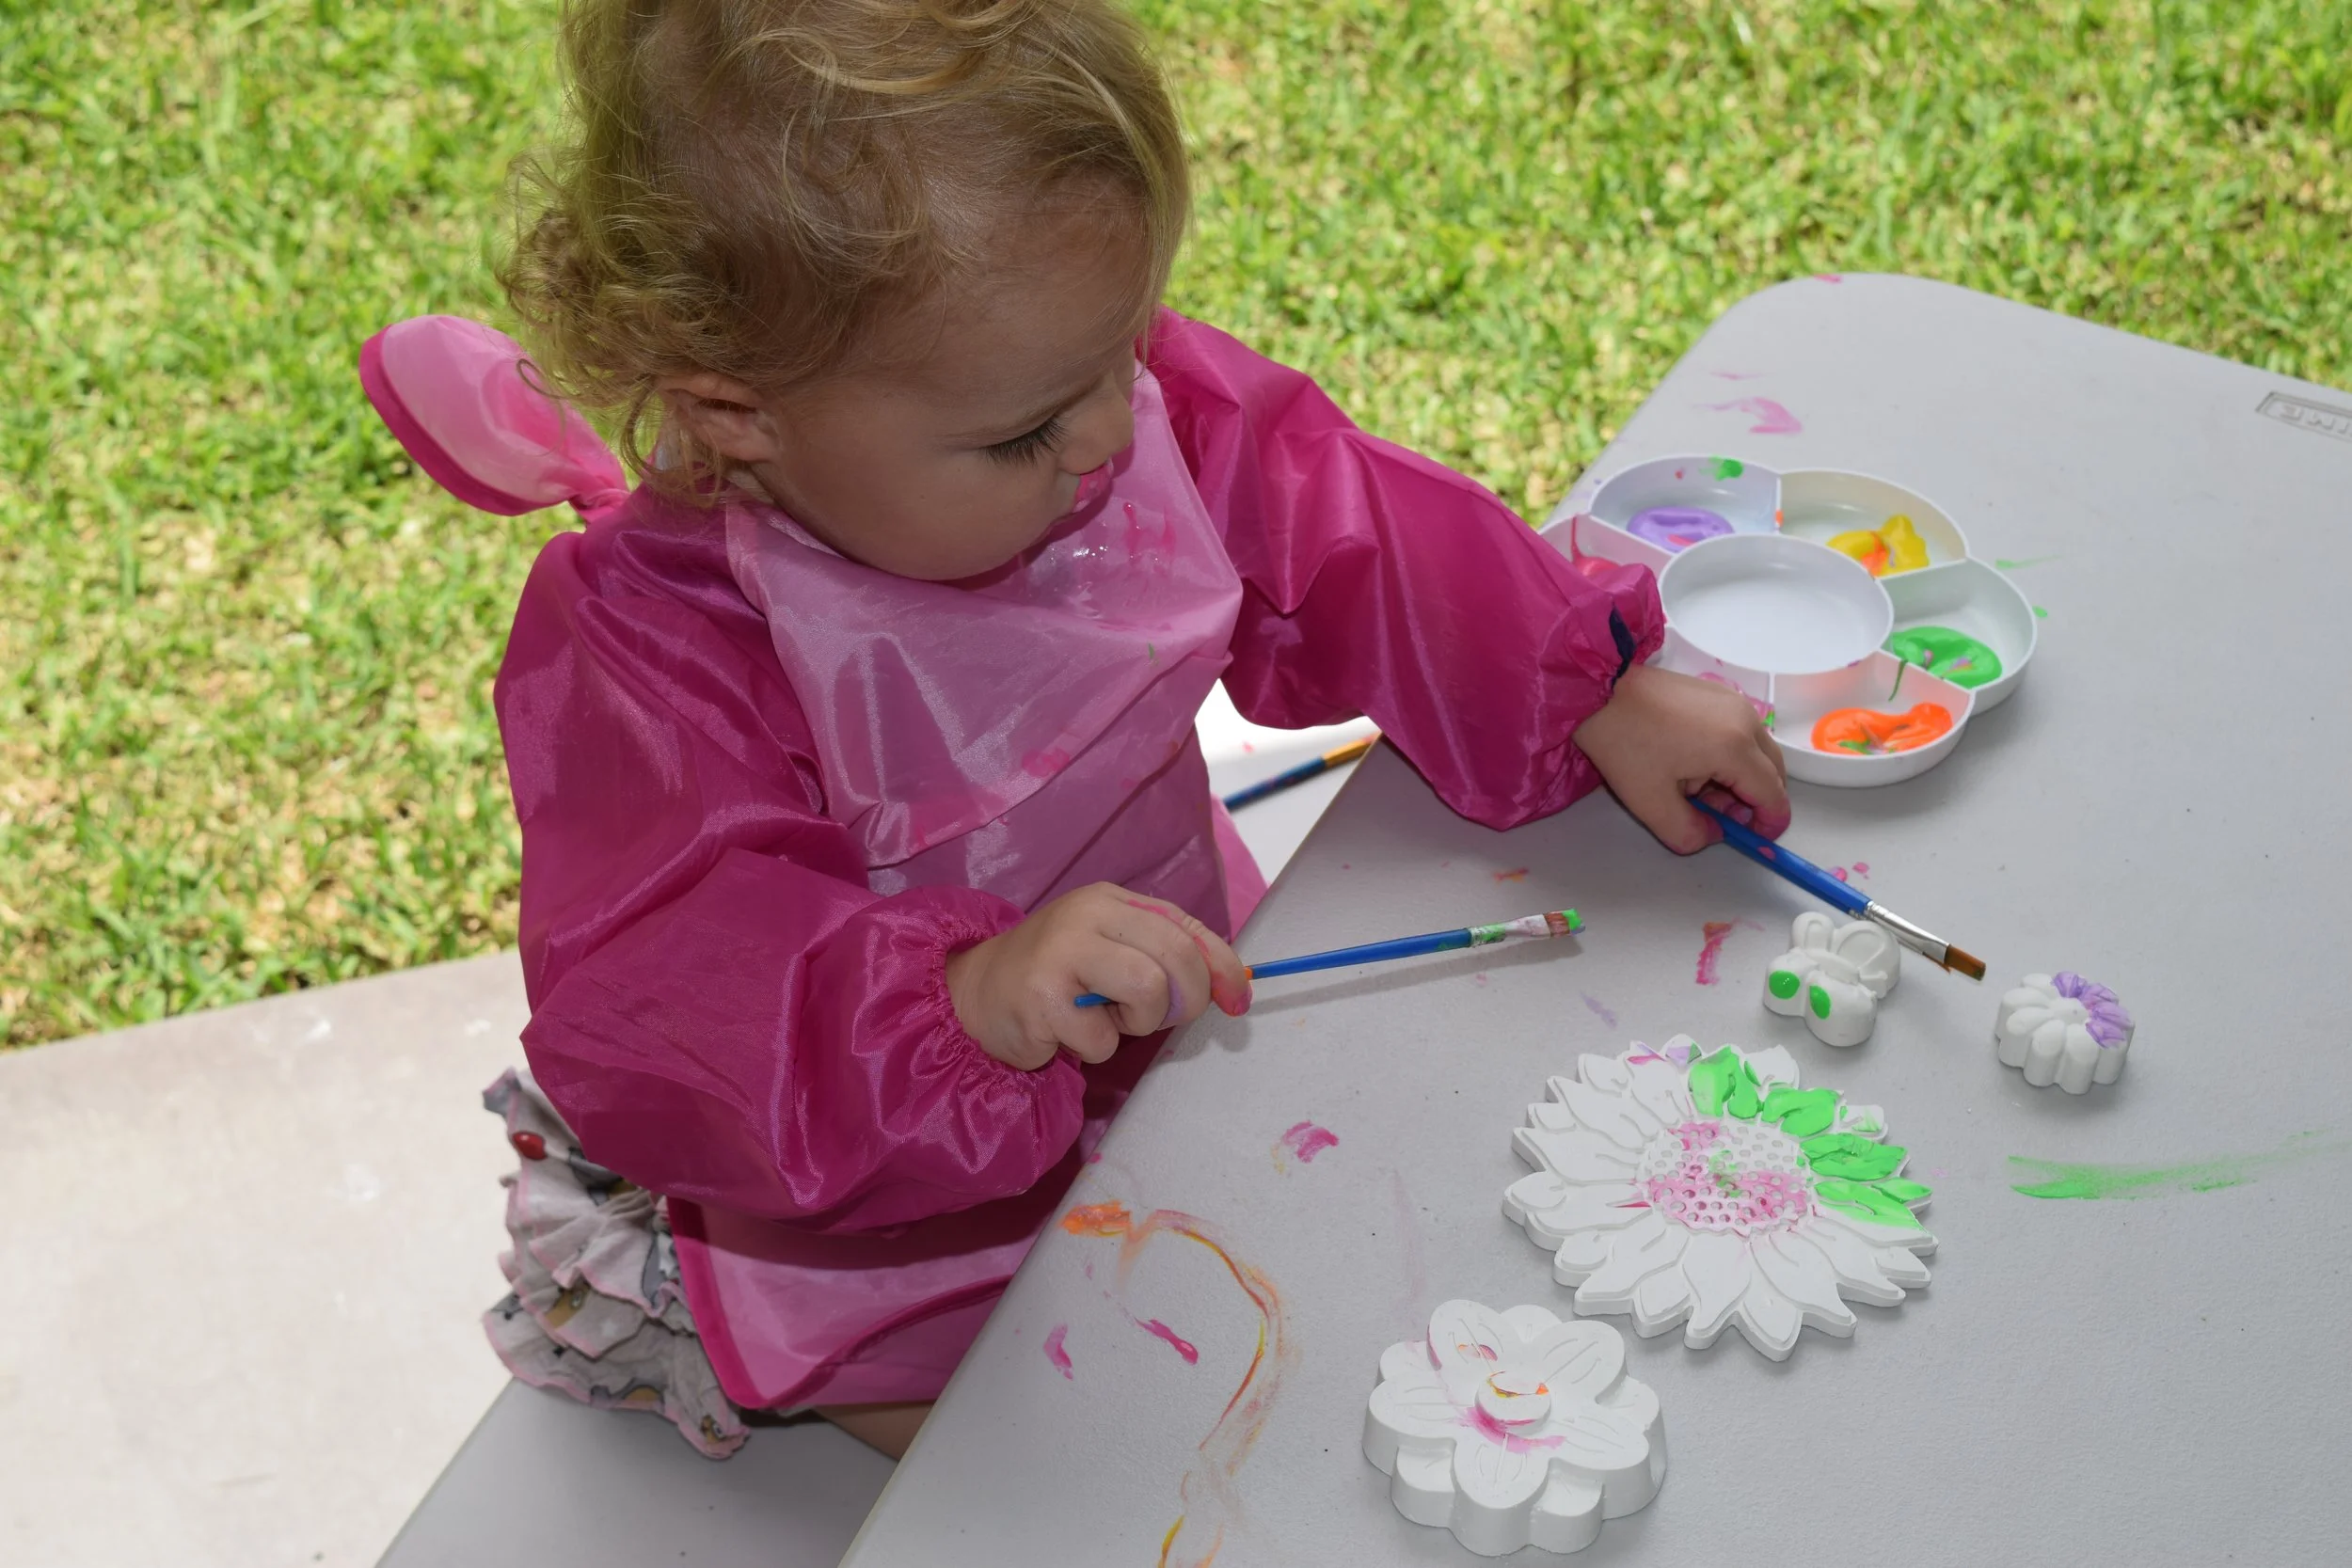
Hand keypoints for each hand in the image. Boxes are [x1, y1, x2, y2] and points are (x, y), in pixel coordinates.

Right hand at [943, 883, 1251, 1070]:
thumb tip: (1236, 989)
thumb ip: (1166, 959)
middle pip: (1176, 957)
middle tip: (1160, 1017)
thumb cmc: (1056, 976)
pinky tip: (1064, 1032)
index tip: (1237, 1000)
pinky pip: (1102, 1038)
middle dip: (1186, 1001)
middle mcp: (1086, 915)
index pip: (1185, 925)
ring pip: (1148, 992)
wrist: (975, 993)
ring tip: (1103, 1018)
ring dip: (1137, 1024)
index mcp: (1110, 900)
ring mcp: (1061, 953)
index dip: (1221, 966)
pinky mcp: (1041, 999)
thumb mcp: (1111, 950)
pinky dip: (1093, 1047)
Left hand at [1571, 665, 1789, 853]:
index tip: (1752, 838)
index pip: (1773, 795)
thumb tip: (1714, 834)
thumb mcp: (1651, 803)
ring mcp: (1735, 701)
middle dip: (1753, 801)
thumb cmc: (1624, 742)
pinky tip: (1692, 761)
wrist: (1598, 687)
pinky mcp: (1720, 693)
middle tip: (1714, 814)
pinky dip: (1730, 755)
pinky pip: (1742, 732)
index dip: (1768, 823)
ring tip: (1694, 788)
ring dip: (1740, 778)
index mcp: (1735, 748)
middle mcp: (1746, 720)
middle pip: (1773, 772)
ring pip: (1758, 752)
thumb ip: (1689, 832)